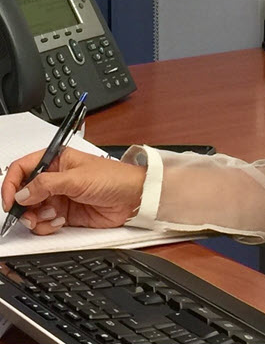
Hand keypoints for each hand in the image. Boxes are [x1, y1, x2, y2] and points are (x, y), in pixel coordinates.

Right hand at [1, 147, 145, 234]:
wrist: (133, 198)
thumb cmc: (113, 178)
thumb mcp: (77, 178)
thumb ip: (46, 185)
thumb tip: (21, 194)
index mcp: (57, 160)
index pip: (23, 168)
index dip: (11, 184)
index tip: (10, 201)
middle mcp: (55, 178)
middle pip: (23, 193)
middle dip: (23, 206)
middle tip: (29, 215)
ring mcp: (59, 196)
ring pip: (31, 211)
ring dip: (36, 217)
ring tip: (52, 215)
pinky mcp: (64, 213)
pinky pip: (43, 222)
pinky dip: (47, 225)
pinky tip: (61, 220)